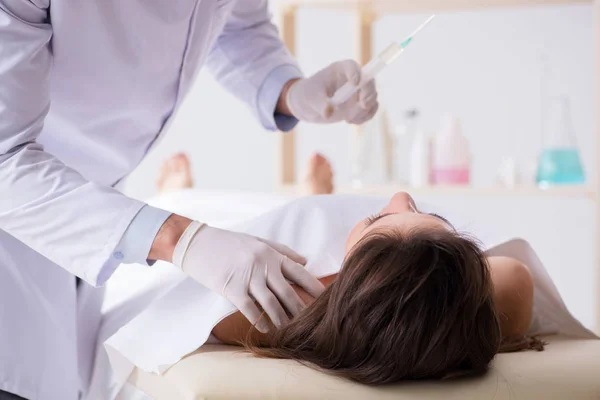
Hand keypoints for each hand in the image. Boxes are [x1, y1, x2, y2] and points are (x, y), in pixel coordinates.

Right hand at [173, 222, 324, 332]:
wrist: (197, 243)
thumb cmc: (229, 243)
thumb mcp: (258, 241)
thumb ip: (283, 251)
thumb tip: (306, 261)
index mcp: (271, 254)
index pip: (299, 272)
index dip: (314, 287)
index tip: (327, 299)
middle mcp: (263, 265)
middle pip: (288, 292)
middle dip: (301, 309)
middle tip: (311, 323)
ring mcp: (247, 277)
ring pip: (271, 304)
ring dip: (282, 319)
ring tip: (289, 330)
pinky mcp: (231, 288)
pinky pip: (249, 309)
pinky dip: (260, 321)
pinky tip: (267, 329)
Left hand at [283, 60, 378, 123]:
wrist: (308, 104)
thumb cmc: (309, 94)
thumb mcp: (312, 98)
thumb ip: (321, 104)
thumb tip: (329, 113)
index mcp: (340, 70)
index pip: (352, 66)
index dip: (356, 73)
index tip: (355, 83)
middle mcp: (352, 79)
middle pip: (368, 81)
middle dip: (369, 93)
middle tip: (363, 104)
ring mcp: (358, 92)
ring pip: (372, 97)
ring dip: (365, 109)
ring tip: (348, 118)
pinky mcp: (359, 105)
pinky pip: (370, 110)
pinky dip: (364, 117)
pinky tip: (350, 121)